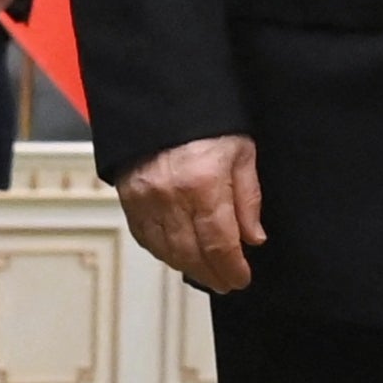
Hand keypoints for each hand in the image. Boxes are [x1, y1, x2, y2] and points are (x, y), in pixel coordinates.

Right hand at [121, 134, 265, 292]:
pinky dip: (163, 252)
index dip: (231, 268)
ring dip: (188, 268)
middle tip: (226, 284)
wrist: (163, 98)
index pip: (219, 243)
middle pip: (191, 253)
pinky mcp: (128, 198)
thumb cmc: (208, 121)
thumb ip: (248, 198)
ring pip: (166, 250)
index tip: (241, 279)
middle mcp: (171, 197)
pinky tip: (178, 257)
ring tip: (207, 274)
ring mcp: (145, 199)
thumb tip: (253, 238)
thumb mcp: (241, 152)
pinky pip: (144, 237)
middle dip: (212, 274)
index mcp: (204, 184)